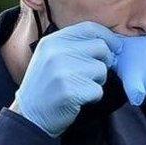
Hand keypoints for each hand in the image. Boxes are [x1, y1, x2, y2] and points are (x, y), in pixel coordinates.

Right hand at [12, 22, 122, 136]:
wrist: (30, 116)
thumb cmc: (47, 86)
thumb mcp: (52, 57)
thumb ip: (75, 46)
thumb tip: (111, 43)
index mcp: (53, 41)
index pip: (89, 28)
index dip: (108, 36)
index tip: (115, 47)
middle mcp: (57, 52)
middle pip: (100, 47)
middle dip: (105, 61)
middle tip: (94, 73)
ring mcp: (63, 71)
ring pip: (101, 69)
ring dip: (98, 81)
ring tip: (81, 87)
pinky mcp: (70, 91)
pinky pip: (98, 90)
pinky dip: (93, 96)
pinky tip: (78, 99)